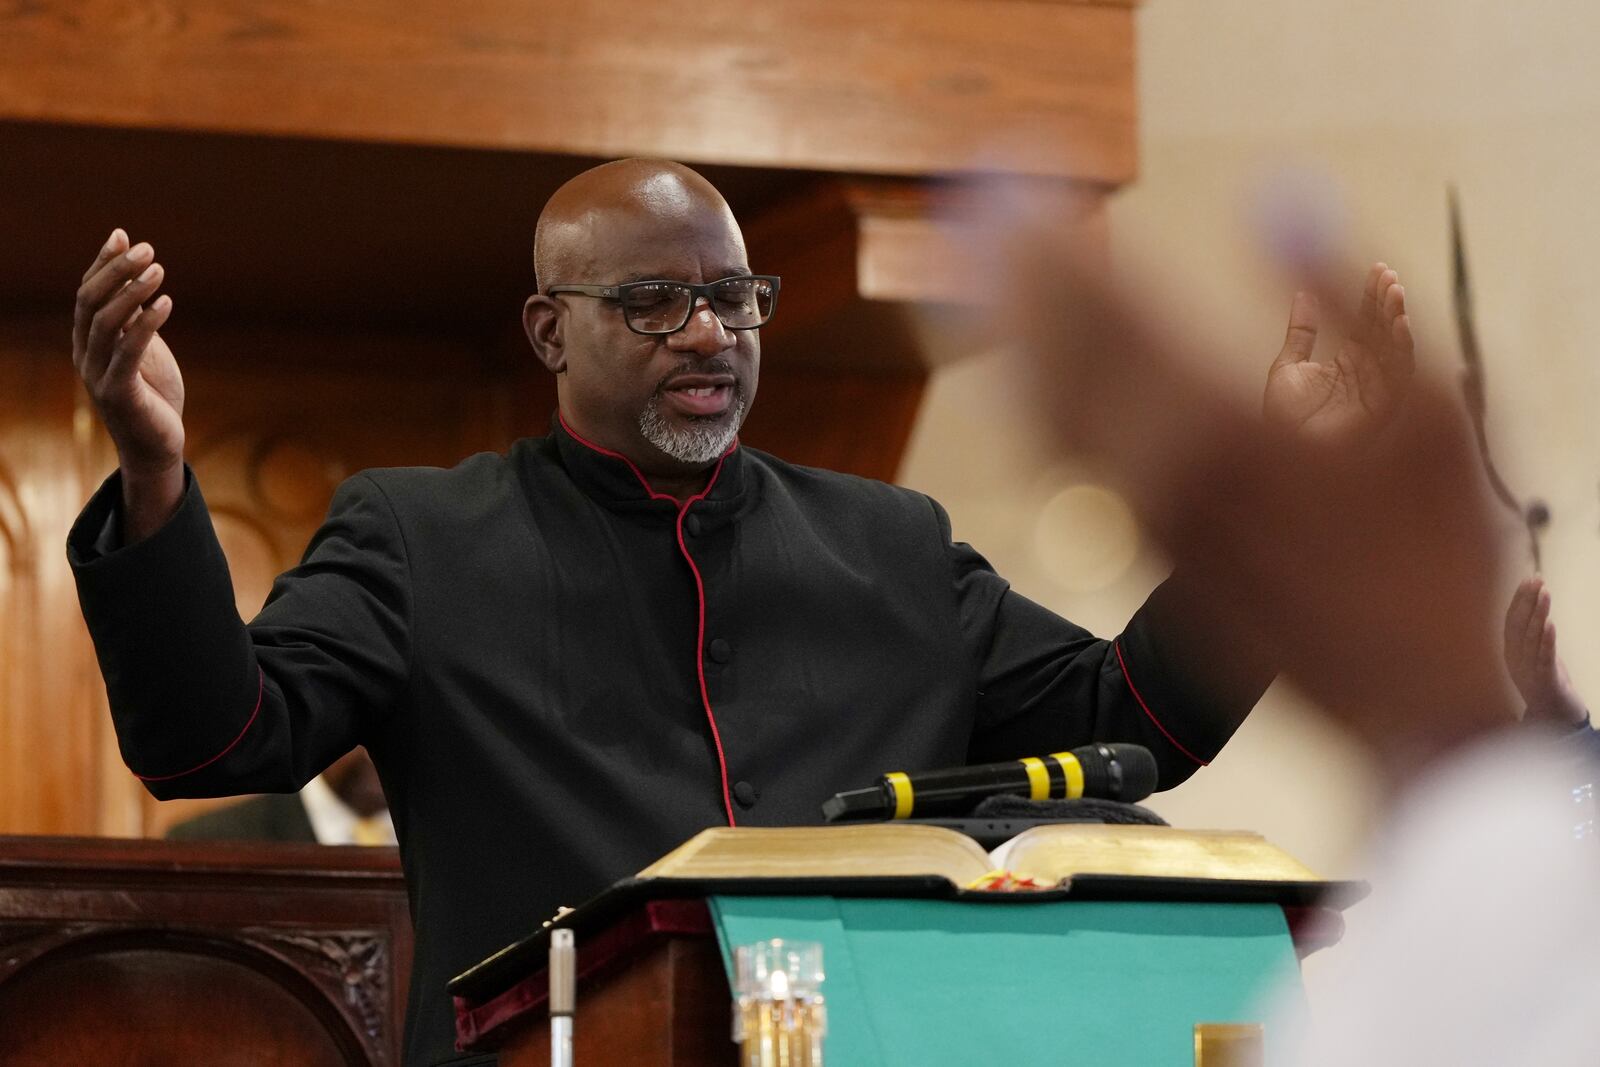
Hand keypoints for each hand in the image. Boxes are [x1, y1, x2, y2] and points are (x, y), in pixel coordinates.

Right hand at [73, 229, 186, 538]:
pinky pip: (129, 350)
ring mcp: (97, 374)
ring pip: (106, 322)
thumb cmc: (153, 397)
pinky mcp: (119, 393)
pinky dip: (146, 323)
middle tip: (147, 249)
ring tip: (159, 269)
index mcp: (88, 343)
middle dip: (116, 271)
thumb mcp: (145, 351)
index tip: (123, 236)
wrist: (158, 447)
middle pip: (91, 302)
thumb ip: (136, 319)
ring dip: (132, 291)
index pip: (87, 294)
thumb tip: (138, 278)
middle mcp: (85, 355)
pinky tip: (166, 302)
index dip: (102, 264)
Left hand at [974, 192, 1513, 781]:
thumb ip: (1336, 301)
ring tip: (976, 277)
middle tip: (979, 212)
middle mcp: (1158, 472)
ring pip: (1042, 414)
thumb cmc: (1426, 550)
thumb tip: (1273, 200)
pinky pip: (1062, 467)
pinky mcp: (1141, 548)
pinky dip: (1030, 405)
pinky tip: (1019, 376)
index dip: (1055, 250)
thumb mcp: (1420, 410)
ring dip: (1007, 337)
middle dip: (1013, 279)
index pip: (1109, 316)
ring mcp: (1141, 517)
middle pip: (1055, 358)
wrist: (1400, 689)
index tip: (1018, 192)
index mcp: (1221, 427)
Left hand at [1264, 264, 1413, 448]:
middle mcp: (1367, 372)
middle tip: (1387, 274)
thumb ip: (1301, 331)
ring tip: (1395, 291)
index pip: (1365, 321)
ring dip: (1397, 317)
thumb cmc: (1284, 416)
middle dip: (1387, 301)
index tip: (1377, 268)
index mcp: (1347, 361)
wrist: (1282, 450)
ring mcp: (1377, 387)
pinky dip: (1403, 348)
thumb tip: (1303, 293)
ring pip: (1395, 346)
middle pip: (1383, 329)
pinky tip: (1401, 324)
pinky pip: (1400, 373)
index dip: (1371, 296)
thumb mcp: (1288, 365)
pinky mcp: (1384, 405)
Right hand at [1504, 576, 1588, 725]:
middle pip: (1518, 626)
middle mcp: (1514, 660)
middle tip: (1536, 580)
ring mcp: (1528, 672)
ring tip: (1545, 594)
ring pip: (1531, 639)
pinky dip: (1547, 641)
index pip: (1511, 620)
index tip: (1528, 579)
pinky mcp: (1545, 682)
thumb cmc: (1545, 683)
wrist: (1553, 719)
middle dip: (1526, 601)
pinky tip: (1551, 624)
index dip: (1518, 599)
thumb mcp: (1534, 656)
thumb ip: (1532, 636)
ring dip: (1538, 614)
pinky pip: (1544, 658)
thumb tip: (1536, 607)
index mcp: (1510, 653)